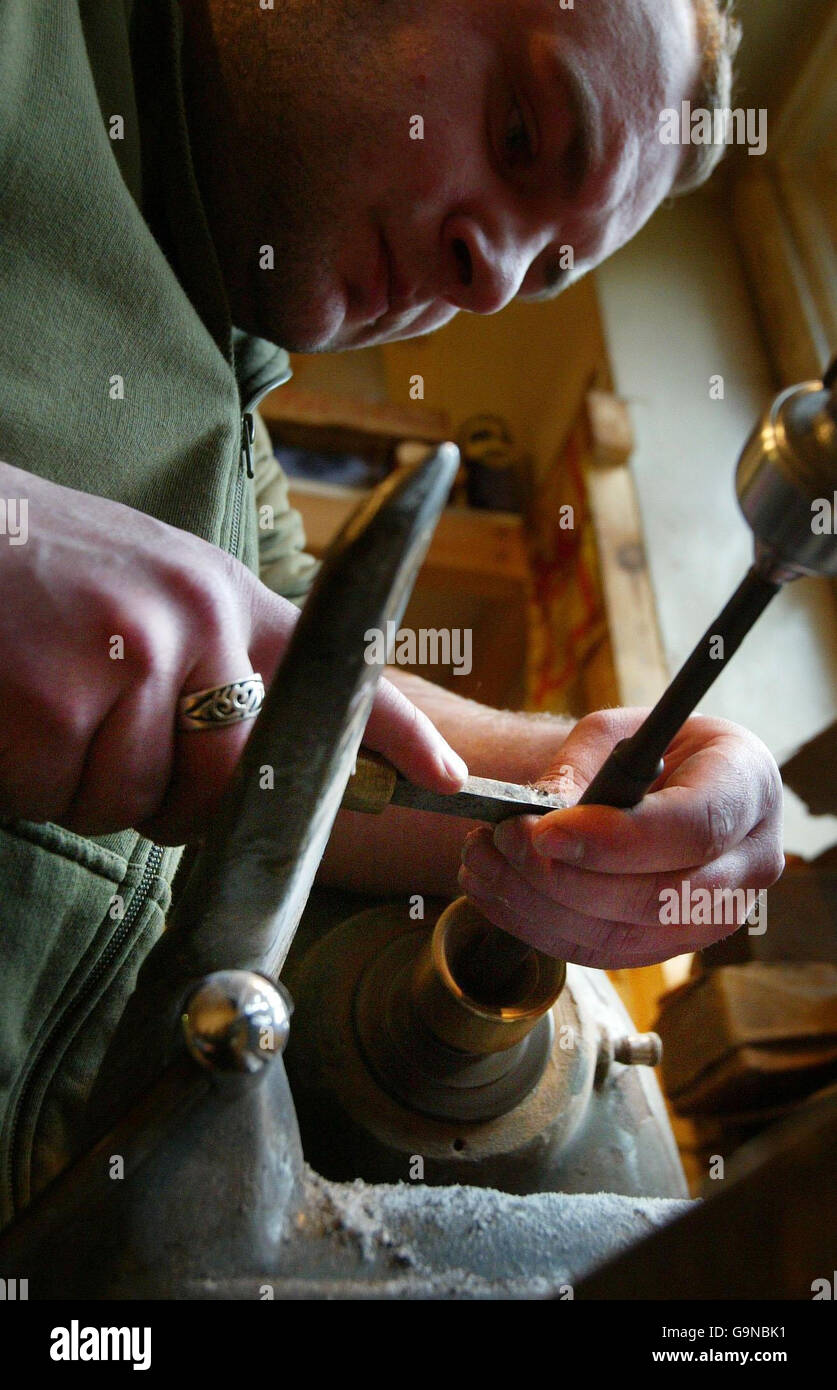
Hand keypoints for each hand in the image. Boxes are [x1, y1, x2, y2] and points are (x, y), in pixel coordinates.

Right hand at [0, 463, 466, 843]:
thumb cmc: (32, 565)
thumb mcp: (146, 582)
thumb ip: (209, 650)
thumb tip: (247, 752)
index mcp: (222, 594)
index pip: (338, 668)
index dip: (394, 734)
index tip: (445, 779)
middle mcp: (195, 621)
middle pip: (228, 781)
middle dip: (170, 797)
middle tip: (102, 736)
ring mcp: (130, 657)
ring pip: (134, 801)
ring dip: (80, 784)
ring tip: (40, 700)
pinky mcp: (59, 699)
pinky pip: (60, 796)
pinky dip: (24, 780)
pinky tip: (7, 712)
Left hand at [457, 707, 783, 967]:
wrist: (669, 785)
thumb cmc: (651, 748)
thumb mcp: (618, 732)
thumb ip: (581, 767)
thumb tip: (540, 811)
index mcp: (748, 787)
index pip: (694, 828)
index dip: (618, 839)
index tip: (545, 830)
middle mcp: (749, 863)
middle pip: (659, 898)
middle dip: (566, 878)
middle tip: (501, 840)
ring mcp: (715, 916)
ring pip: (625, 937)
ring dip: (539, 907)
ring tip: (482, 861)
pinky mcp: (672, 947)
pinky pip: (603, 954)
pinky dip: (539, 928)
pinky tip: (496, 893)